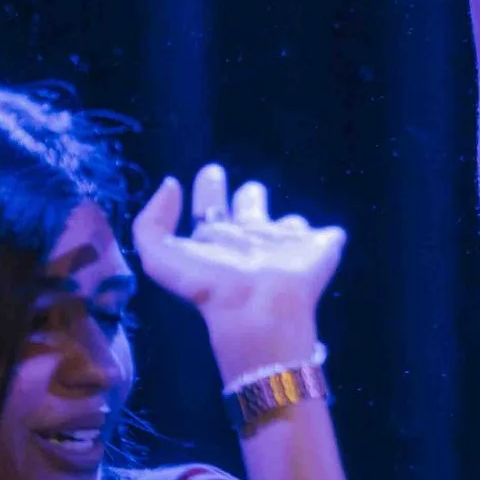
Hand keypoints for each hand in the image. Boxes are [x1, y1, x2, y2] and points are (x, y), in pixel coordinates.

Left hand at [132, 163, 345, 382]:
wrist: (261, 308)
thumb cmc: (213, 284)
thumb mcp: (160, 256)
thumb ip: (151, 222)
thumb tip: (172, 184)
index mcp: (218, 240)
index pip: (212, 210)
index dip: (209, 190)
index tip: (212, 171)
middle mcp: (252, 241)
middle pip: (250, 209)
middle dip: (248, 195)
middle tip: (245, 180)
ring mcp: (288, 247)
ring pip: (288, 226)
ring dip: (287, 223)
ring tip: (287, 223)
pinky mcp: (321, 250)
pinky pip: (329, 236)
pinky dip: (329, 236)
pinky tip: (326, 237)